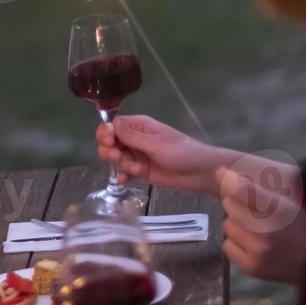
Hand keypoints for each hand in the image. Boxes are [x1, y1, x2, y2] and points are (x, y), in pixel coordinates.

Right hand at [95, 115, 230, 195]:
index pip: (112, 125)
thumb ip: (131, 136)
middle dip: (109, 150)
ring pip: (115, 158)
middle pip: (109, 142)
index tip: (109, 143)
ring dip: (120, 164)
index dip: (105, 134)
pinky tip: (124, 180)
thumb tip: (110, 124)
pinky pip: (123, 171)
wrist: (199, 172)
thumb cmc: (181, 152)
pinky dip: (121, 175)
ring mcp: (136, 155)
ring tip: (135, 170)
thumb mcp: (155, 143)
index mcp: (138, 126)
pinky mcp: (140, 170)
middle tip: (118, 157)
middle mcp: (134, 139)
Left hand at [216, 165, 305, 283]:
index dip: (228, 179)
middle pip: (229, 204)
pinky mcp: (251, 267)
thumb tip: (220, 172)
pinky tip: (252, 243)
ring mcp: (258, 252)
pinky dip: (235, 242)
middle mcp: (267, 232)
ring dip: (237, 223)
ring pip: (227, 225)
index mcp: (280, 210)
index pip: (239, 190)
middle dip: (237, 202)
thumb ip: (258, 187)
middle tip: (252, 208)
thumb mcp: (287, 200)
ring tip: (256, 228)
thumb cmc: (300, 224)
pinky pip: (226, 245)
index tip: (221, 173)